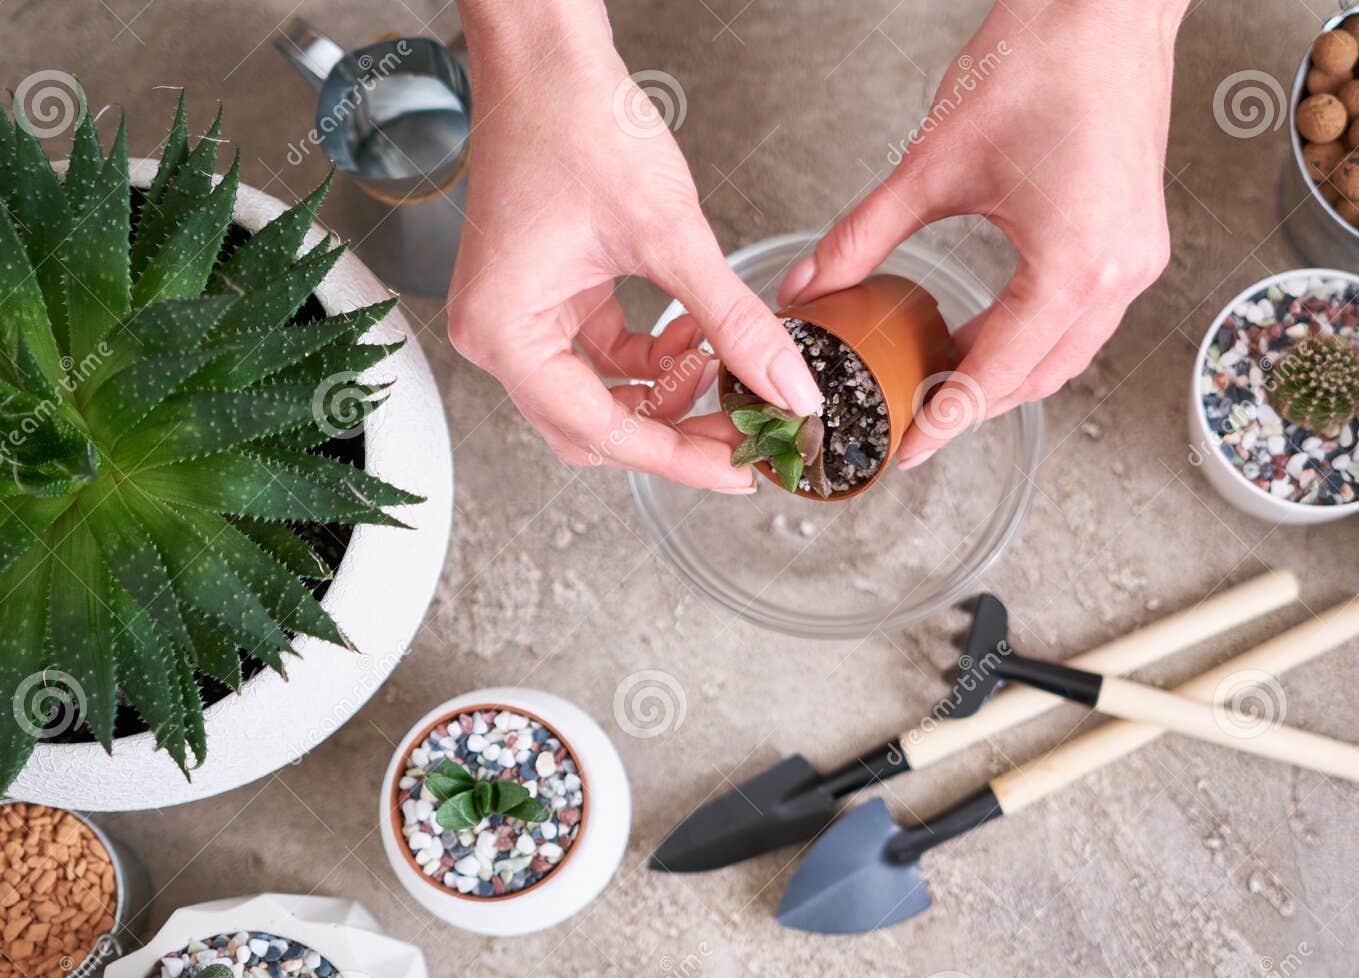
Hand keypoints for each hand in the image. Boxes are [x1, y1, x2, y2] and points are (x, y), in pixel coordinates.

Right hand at [448, 0, 821, 490]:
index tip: (740, 470)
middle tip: (743, 435)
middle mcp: (497, 336)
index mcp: (505, 334)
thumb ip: (734, 321)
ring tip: (727, 368)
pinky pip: (602, 355)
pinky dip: (652, 357)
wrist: (547, 53)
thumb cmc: (577, 121)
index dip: (680, 458)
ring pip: (601, 396)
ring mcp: (518, 317)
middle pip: (594, 429)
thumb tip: (788, 387)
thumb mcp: (671, 235)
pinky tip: (696, 334)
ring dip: (666, 393)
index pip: (602, 432)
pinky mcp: (544, 296)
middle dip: (674, 433)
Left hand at [779, 0, 1183, 467]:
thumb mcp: (932, 163)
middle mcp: (1118, 275)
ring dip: (1004, 374)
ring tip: (938, 377)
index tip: (905, 451)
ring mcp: (1135, 261)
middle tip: (909, 418)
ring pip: (1065, 355)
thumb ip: (864, 236)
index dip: (944, 418)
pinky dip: (1032, 337)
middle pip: (1037, 378)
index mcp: (1074, 265)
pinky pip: (1083, 319)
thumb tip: (807, 285)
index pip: (997, 373)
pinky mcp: (1136, 242)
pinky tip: (984, 330)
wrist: (1105, 2)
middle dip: (972, 405)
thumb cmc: (1037, 61)